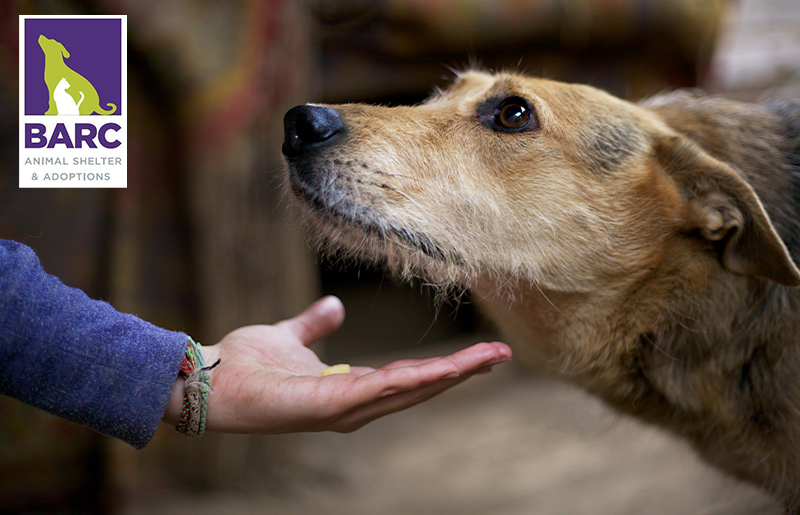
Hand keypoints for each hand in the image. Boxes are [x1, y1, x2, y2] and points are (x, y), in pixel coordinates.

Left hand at [163, 296, 510, 433]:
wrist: (209, 379)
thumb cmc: (246, 364)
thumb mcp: (290, 335)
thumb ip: (315, 323)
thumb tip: (336, 304)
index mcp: (351, 388)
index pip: (408, 378)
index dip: (444, 368)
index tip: (477, 354)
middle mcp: (355, 405)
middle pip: (420, 387)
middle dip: (462, 372)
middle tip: (501, 354)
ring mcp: (345, 409)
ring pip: (410, 390)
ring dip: (450, 376)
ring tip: (487, 359)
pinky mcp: (331, 406)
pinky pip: (381, 390)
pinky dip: (416, 381)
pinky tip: (445, 370)